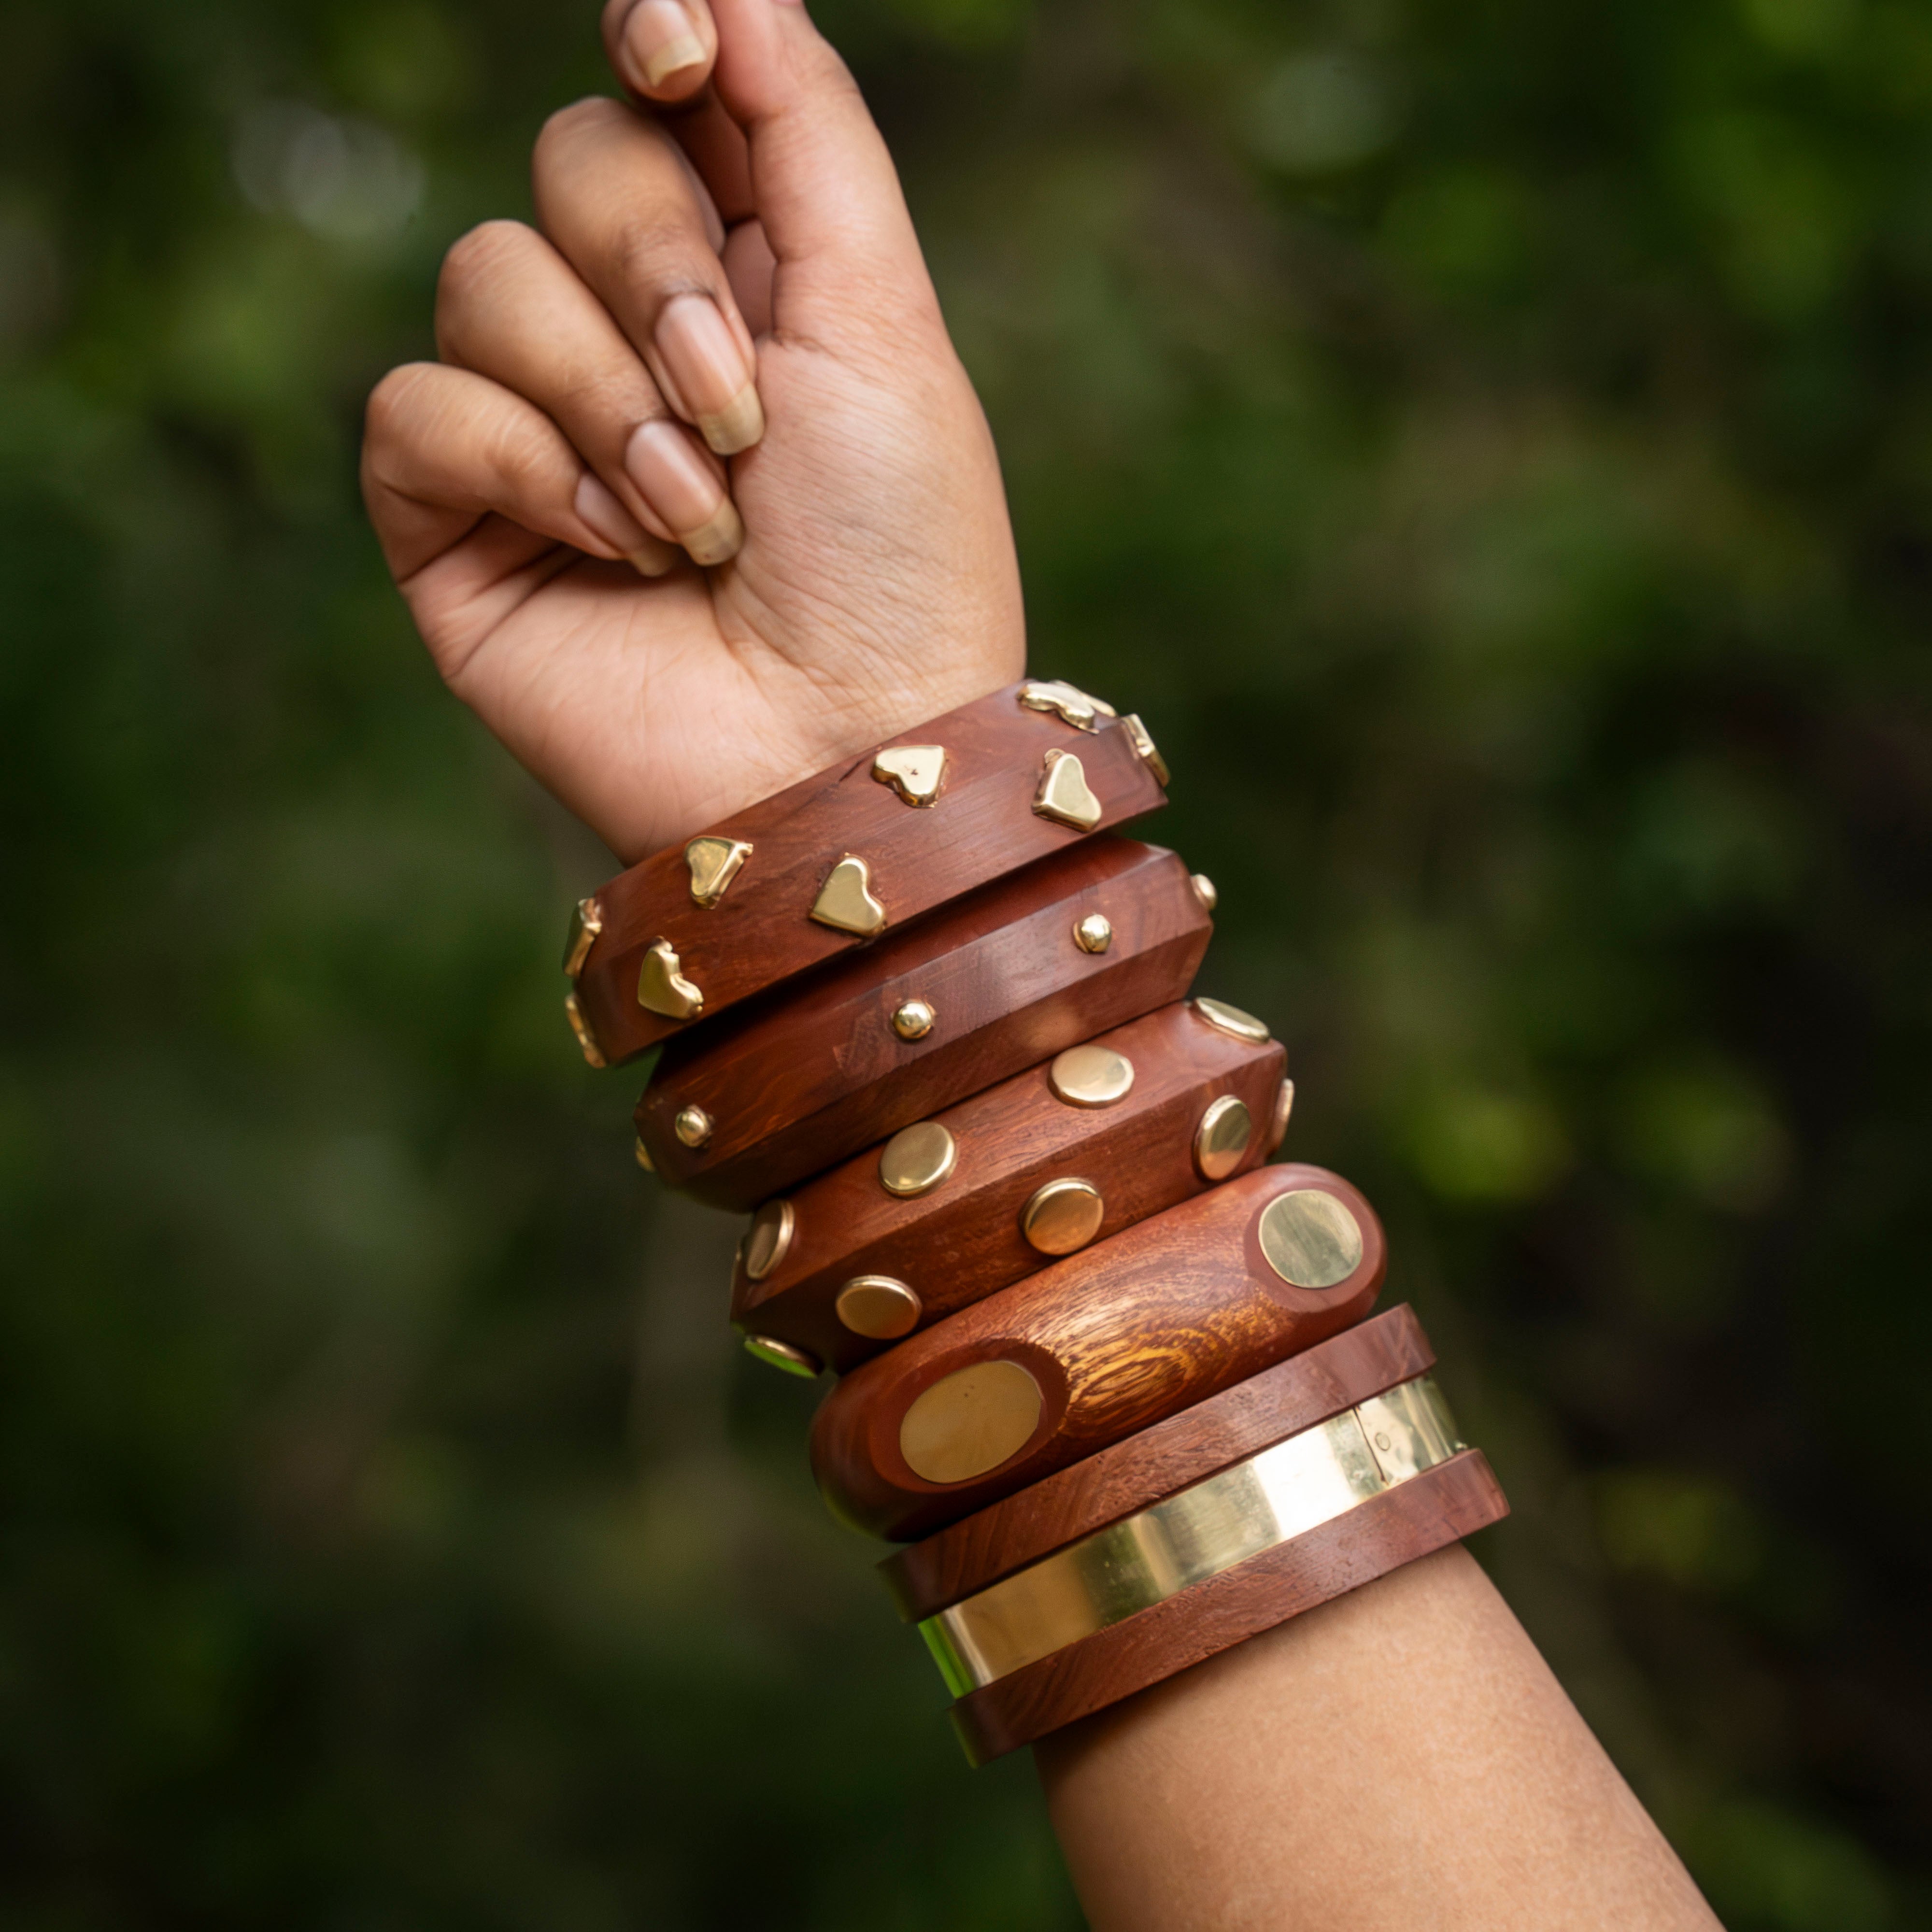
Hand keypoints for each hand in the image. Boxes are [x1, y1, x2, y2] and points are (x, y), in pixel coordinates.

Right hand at [361, 0, 1023, 863]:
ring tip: (696, 523)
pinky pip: (420, 402)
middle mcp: (634, 332)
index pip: (658, 98)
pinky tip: (611, 550)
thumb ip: (806, 130)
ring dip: (610, 398)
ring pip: (485, 275)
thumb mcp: (884, 319)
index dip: (655, 46)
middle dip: (664, 276)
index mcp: (750, 270)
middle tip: (743, 418)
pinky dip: (523, 465)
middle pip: (571, 162)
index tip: (675, 48)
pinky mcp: (456, 521)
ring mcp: (537, 426)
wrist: (851, 749)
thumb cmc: (898, 555)